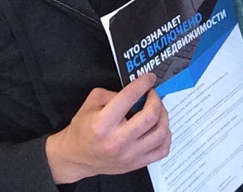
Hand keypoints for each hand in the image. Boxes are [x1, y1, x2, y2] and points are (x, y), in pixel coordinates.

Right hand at [45, 74, 170, 183]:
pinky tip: (159, 127)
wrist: (76, 158)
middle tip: (152, 94)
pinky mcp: (136, 164)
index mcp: (102, 124)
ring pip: (160, 133)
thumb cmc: (83, 129)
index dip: (143, 83)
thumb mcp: (91, 103)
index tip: (150, 78)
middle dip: (156, 99)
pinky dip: (166, 136)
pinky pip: (162, 150)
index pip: (129, 97)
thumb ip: (113, 93)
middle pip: (149, 116)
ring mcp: (129, 155)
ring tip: (157, 109)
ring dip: (163, 116)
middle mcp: (117, 141)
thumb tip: (136, 92)